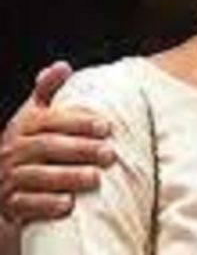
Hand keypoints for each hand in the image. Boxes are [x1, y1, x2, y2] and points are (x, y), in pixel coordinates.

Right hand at [0, 62, 114, 223]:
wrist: (2, 188)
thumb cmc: (28, 147)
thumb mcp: (33, 118)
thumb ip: (46, 92)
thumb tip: (62, 66)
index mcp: (23, 127)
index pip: (49, 120)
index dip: (78, 122)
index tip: (107, 127)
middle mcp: (13, 151)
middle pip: (46, 147)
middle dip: (80, 150)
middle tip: (110, 154)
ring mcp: (8, 179)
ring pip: (36, 176)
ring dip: (67, 177)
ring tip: (96, 179)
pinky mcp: (9, 205)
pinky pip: (25, 204)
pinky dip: (46, 205)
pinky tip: (68, 204)